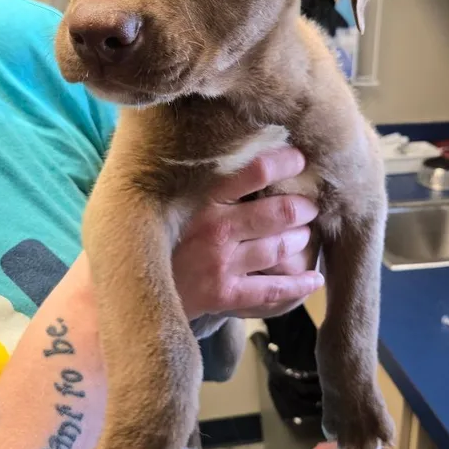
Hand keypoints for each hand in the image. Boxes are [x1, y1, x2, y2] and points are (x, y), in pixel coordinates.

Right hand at [172, 147, 322, 319]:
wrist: (133, 286)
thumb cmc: (159, 237)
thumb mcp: (173, 200)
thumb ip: (205, 181)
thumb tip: (240, 153)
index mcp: (203, 199)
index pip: (255, 171)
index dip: (286, 163)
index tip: (301, 160)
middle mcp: (215, 229)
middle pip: (279, 212)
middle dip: (303, 208)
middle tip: (310, 206)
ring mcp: (221, 264)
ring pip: (281, 248)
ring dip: (301, 241)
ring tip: (305, 236)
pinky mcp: (225, 295)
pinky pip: (273, 289)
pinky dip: (299, 284)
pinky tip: (315, 280)